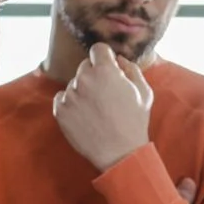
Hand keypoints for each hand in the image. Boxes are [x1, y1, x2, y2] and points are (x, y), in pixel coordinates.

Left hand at [53, 43, 152, 170]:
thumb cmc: (134, 123)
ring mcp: (70, 95)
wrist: (119, 153)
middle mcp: (84, 79)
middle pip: (84, 66)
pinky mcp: (60, 111)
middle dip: (94, 75)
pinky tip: (84, 116)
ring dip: (82, 91)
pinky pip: (61, 98)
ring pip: (74, 84)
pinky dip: (70, 104)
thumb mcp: (144, 92)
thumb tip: (119, 60)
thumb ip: (131, 69)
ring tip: (96, 110)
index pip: (98, 49)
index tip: (108, 69)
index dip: (105, 58)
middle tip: (104, 95)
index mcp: (105, 70)